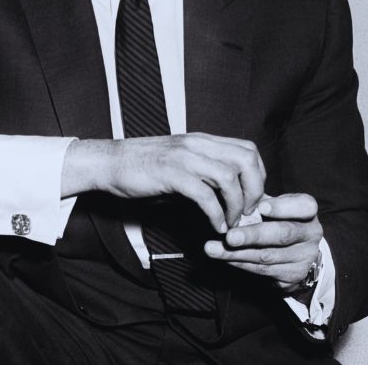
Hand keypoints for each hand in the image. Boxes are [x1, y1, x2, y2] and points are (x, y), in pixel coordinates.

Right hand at [62, 134, 265, 232]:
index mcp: (202, 140)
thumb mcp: (179, 161)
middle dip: (254, 191)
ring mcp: (185, 157)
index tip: (252, 198)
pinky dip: (215, 215)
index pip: (248, 150)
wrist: (109, 162)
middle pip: (246, 161)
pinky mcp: (172, 174)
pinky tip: (214, 226)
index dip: (258, 175)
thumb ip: (203, 170)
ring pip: (229, 178)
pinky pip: (205, 196)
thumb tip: (228, 194)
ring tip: (231, 223)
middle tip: (247, 212)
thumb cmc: (142, 165)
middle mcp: (197, 144)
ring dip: (236, 206)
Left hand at [203, 193, 322, 293]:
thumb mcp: (275, 205)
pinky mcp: (293, 276)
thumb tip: (231, 198)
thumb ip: (260, 200)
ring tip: (213, 249)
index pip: (304, 206)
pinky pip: (262, 270)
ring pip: (267, 256)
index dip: (283, 207)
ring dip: (237, 253)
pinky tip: (224, 257)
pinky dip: (240, 263)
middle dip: (253, 236)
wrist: (297, 253)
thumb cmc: (279, 220)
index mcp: (308, 211)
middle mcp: (311, 235)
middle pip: (283, 234)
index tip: (260, 207)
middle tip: (229, 236)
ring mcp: (304, 258)